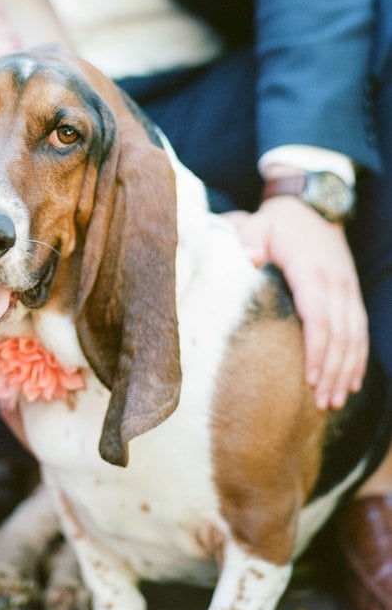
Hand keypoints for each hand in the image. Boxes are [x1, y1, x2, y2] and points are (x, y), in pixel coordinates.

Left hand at [224, 197, 367, 409]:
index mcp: (311, 270)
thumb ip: (249, 239)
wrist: (312, 206)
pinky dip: (358, 358)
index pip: (319, 316)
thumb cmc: (278, 222)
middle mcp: (335, 282)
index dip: (316, 349)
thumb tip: (251, 259)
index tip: (309, 378)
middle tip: (321, 403)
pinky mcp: (351, 294)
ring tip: (334, 401)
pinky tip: (352, 382)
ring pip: (354, 336)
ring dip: (346, 370)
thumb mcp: (258, 223)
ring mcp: (347, 289)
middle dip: (332, 370)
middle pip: (340, 334)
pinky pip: (360, 331)